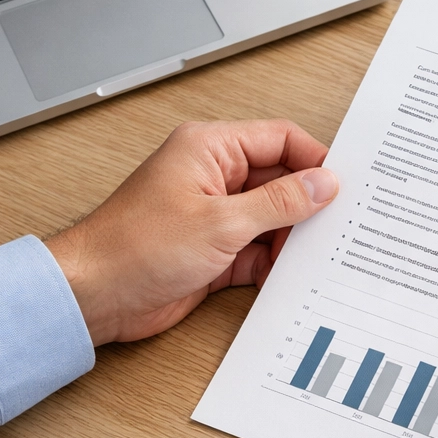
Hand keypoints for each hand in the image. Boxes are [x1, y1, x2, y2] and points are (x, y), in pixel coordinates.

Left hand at [45, 120, 338, 346]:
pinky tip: (293, 275)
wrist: (93, 297)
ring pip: (274, 217)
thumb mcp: (222, 221)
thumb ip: (280, 202)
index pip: (280, 140)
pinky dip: (276, 263)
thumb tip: (323, 183)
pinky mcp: (215, 249)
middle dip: (309, 203)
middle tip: (341, 222)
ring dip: (293, 237)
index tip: (344, 185)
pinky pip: (259, 249)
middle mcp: (215, 176)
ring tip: (321, 252)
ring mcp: (216, 214)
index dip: (315, 160)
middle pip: (281, 180)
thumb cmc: (134, 247)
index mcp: (211, 148)